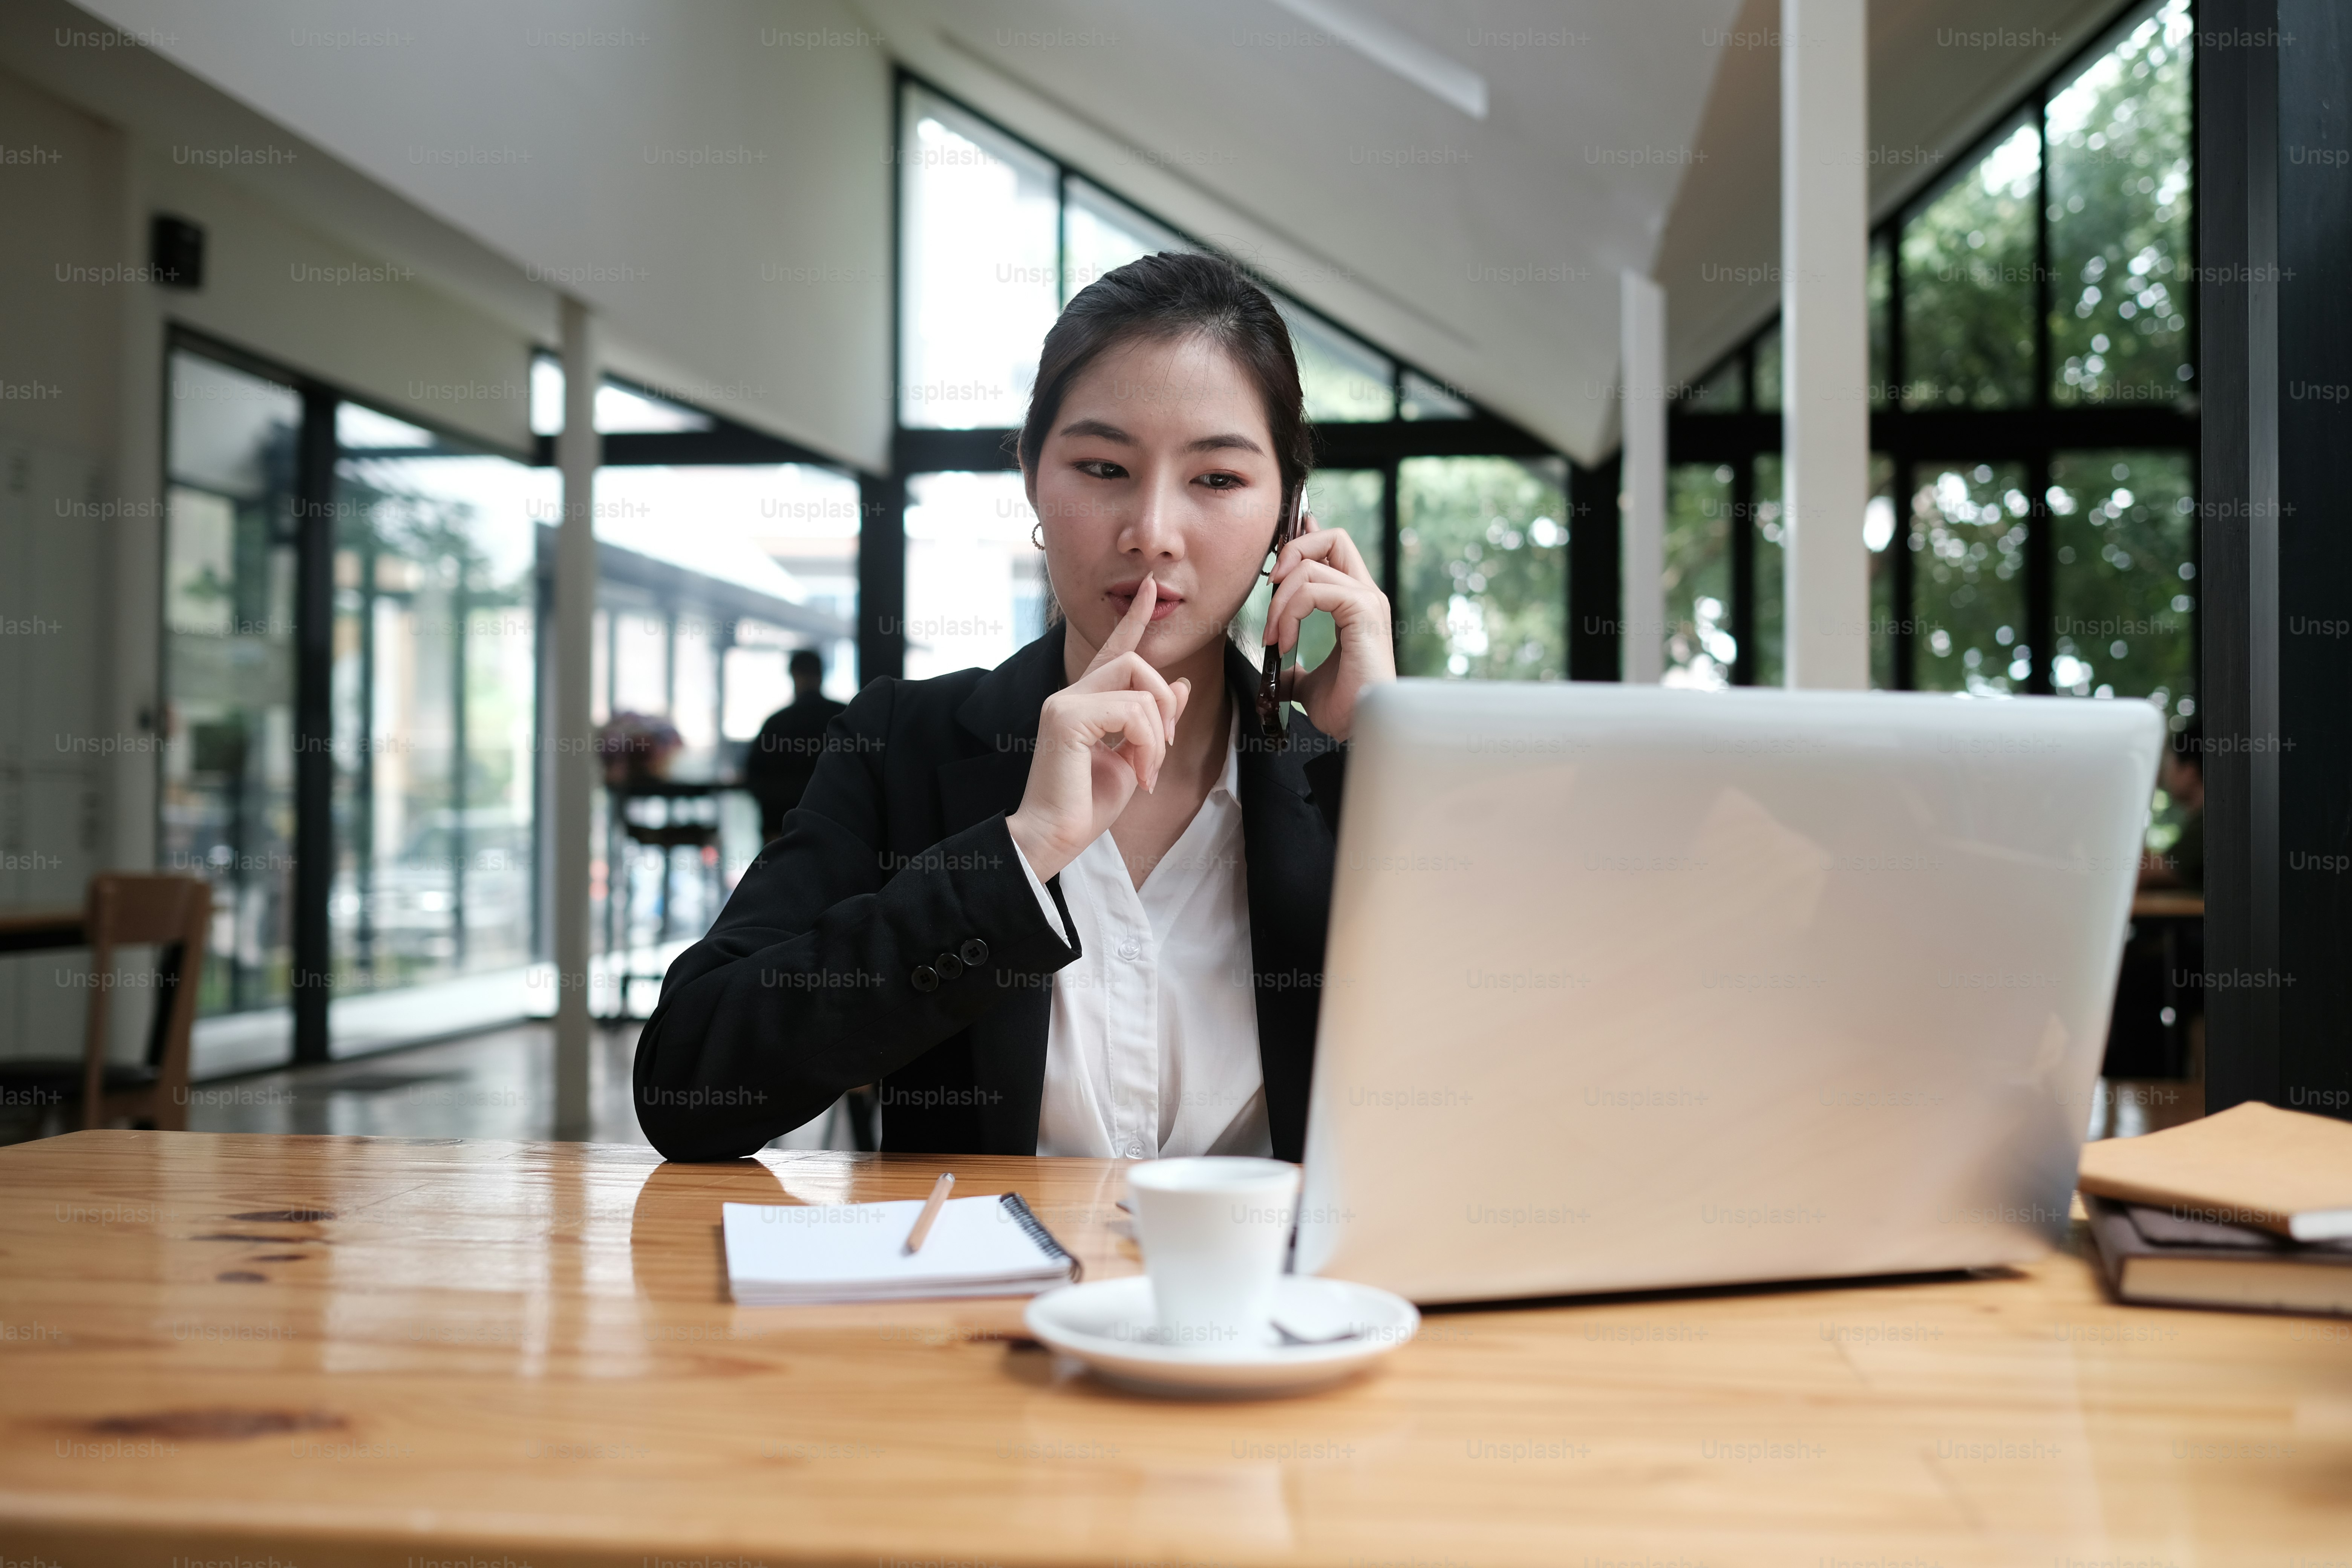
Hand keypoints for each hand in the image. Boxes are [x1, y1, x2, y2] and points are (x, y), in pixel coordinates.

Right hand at [1006, 576, 1191, 880]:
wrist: (1054, 838)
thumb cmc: (1086, 806)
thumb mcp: (1134, 757)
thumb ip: (1152, 720)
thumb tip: (1181, 684)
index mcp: (1084, 701)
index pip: (1113, 649)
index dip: (1133, 619)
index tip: (1149, 589)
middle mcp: (1070, 694)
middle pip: (1134, 661)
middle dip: (1164, 700)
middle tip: (1165, 745)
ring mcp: (1064, 702)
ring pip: (1138, 686)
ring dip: (1157, 732)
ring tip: (1147, 770)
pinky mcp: (1067, 718)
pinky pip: (1131, 710)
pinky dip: (1146, 742)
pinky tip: (1138, 773)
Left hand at [1265, 513, 1394, 740]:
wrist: (1358, 729)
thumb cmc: (1342, 708)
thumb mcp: (1307, 684)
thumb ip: (1294, 670)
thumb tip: (1277, 675)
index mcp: (1355, 603)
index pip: (1334, 548)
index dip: (1304, 540)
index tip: (1274, 561)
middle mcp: (1365, 594)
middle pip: (1332, 537)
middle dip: (1291, 552)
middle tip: (1269, 589)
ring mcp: (1367, 600)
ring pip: (1312, 566)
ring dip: (1279, 601)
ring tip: (1273, 637)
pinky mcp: (1363, 611)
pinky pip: (1314, 590)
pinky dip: (1289, 613)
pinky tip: (1283, 643)